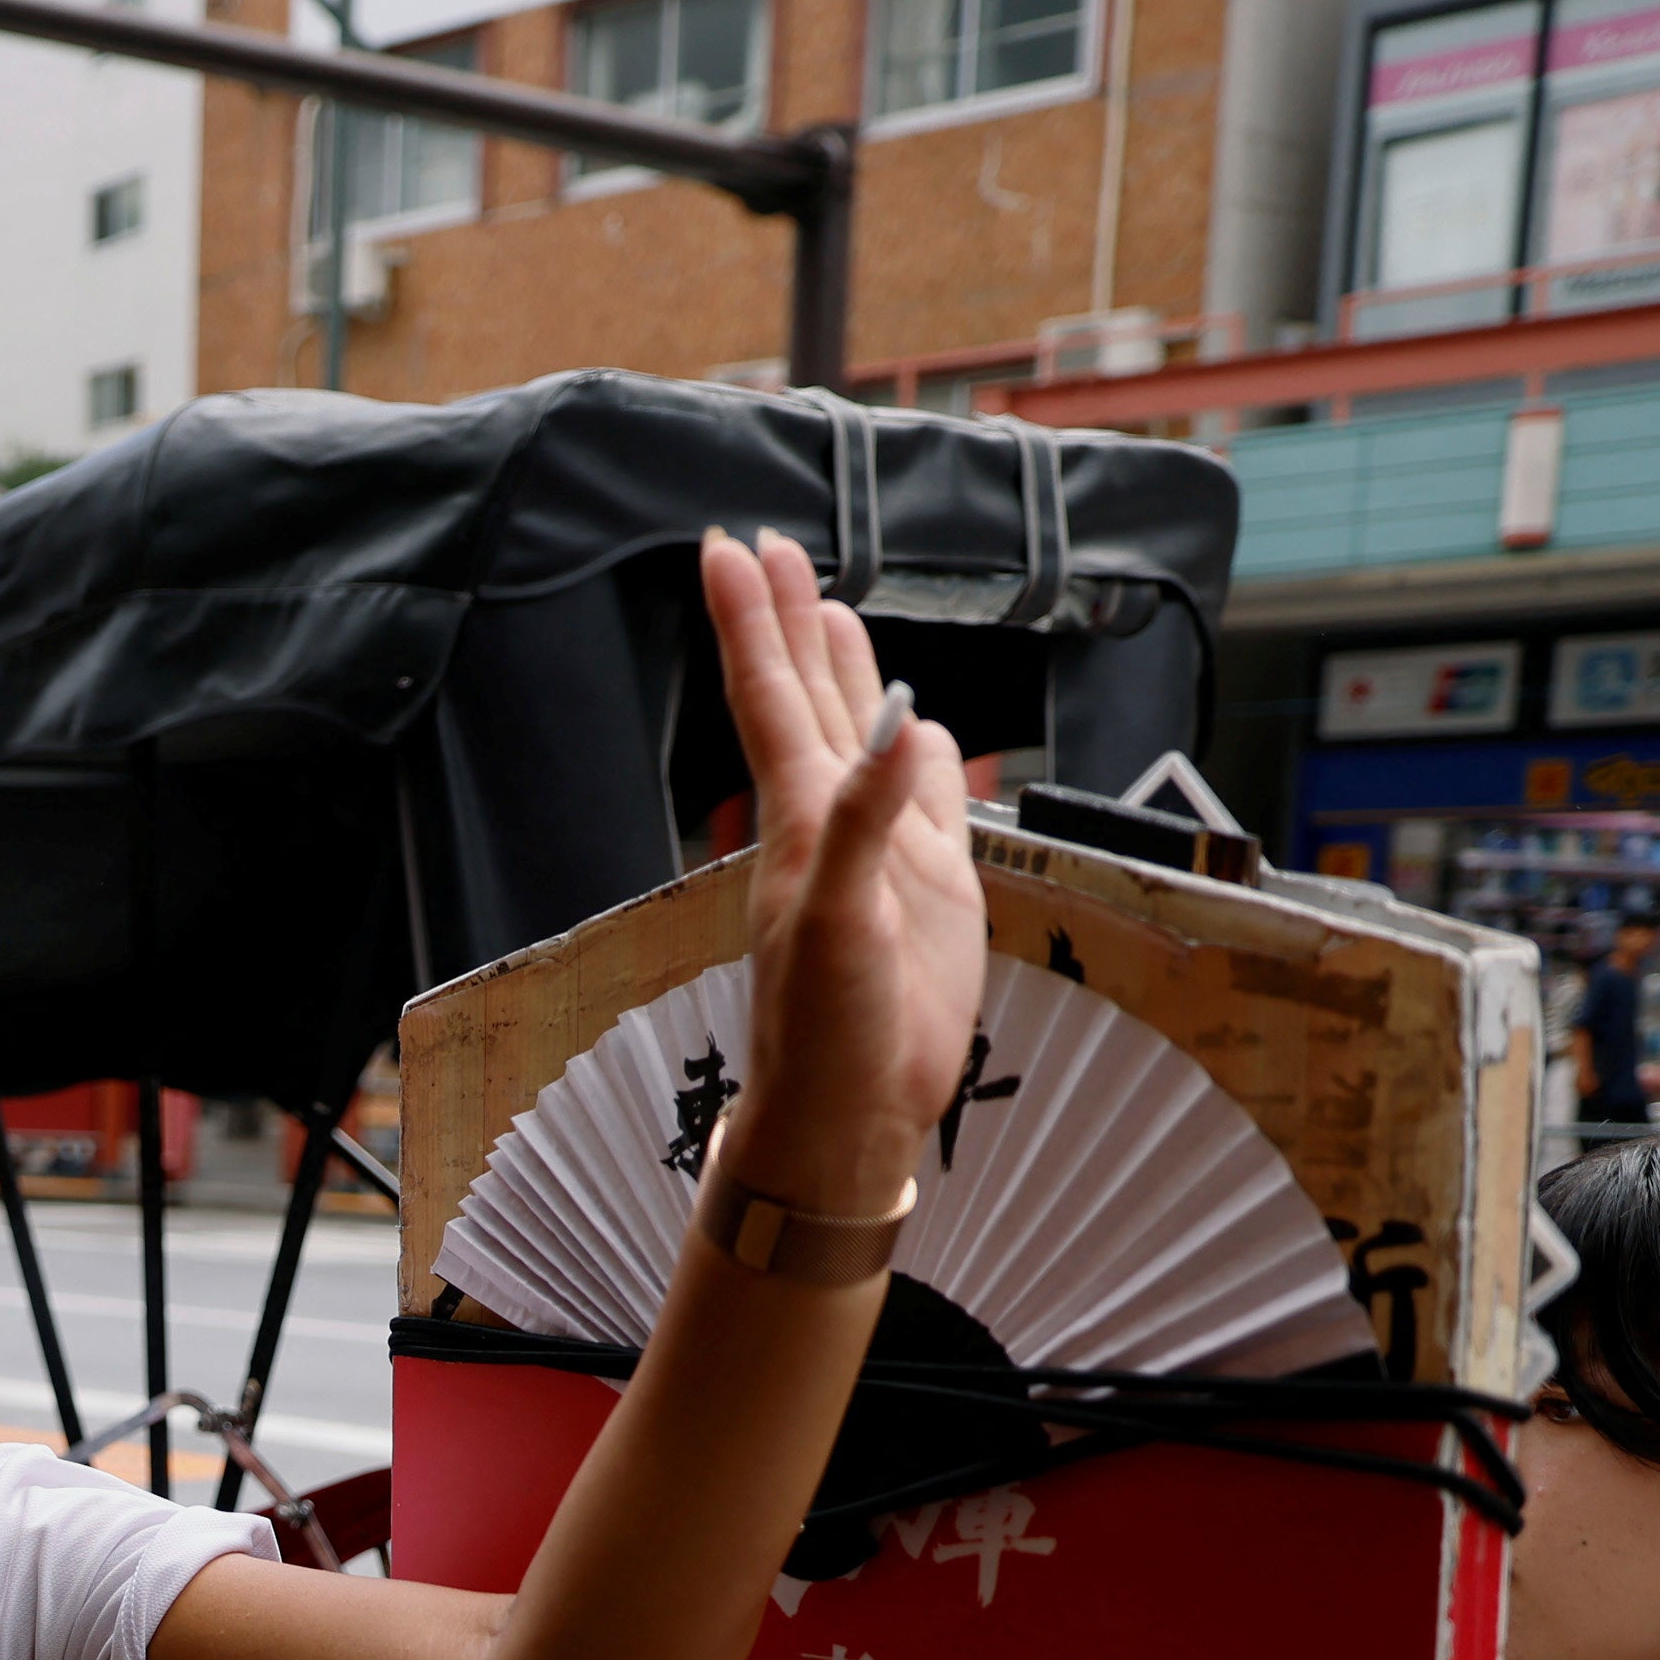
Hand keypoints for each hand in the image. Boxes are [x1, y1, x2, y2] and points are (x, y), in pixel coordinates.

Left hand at [702, 527, 982, 1215]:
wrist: (851, 1114)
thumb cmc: (827, 1032)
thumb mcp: (841, 923)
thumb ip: (861, 824)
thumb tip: (895, 723)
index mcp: (800, 822)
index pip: (771, 698)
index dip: (753, 623)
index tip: (728, 548)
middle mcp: (833, 822)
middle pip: (806, 696)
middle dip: (788, 619)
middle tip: (768, 544)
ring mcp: (882, 853)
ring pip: (860, 735)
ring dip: (845, 670)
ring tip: (828, 608)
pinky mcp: (931, 890)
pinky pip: (921, 799)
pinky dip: (916, 752)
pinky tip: (912, 723)